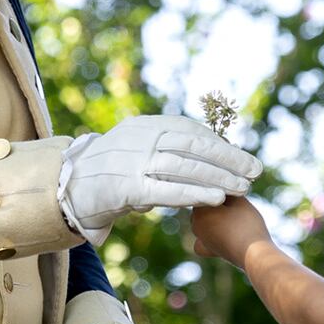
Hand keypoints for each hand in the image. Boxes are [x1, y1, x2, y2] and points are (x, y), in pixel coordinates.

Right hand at [58, 115, 262, 244]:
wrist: (68, 186)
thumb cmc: (110, 169)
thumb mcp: (135, 146)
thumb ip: (164, 146)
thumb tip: (205, 151)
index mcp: (145, 125)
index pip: (190, 130)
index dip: (220, 144)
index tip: (244, 157)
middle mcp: (141, 138)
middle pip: (193, 146)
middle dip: (228, 158)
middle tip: (255, 170)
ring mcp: (134, 162)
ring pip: (185, 167)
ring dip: (219, 177)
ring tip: (242, 187)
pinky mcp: (128, 187)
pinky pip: (168, 190)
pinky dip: (195, 193)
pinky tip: (216, 198)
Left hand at [191, 196, 271, 267]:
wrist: (254, 254)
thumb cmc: (246, 224)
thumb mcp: (239, 200)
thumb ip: (229, 192)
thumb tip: (224, 188)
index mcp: (199, 211)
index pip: (205, 193)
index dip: (218, 189)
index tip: (230, 187)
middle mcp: (195, 225)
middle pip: (203, 208)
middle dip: (215, 204)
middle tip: (233, 202)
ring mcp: (201, 240)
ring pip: (203, 222)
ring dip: (214, 218)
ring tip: (232, 217)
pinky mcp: (210, 251)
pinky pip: (204, 241)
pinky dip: (210, 236)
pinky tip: (221, 233)